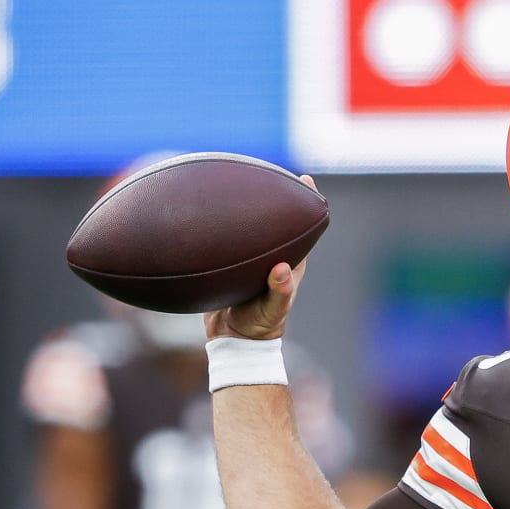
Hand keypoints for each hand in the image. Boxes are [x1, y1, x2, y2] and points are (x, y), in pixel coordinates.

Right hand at [203, 175, 314, 341]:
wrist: (234, 339)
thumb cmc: (260, 326)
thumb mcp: (272, 310)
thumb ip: (279, 291)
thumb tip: (281, 269)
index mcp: (289, 261)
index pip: (303, 227)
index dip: (307, 202)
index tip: (305, 179)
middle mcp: (272, 255)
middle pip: (276, 219)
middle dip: (274, 194)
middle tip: (267, 169)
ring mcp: (251, 258)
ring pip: (250, 226)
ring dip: (243, 207)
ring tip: (232, 180)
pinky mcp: (230, 263)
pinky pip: (226, 238)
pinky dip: (219, 225)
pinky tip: (202, 211)